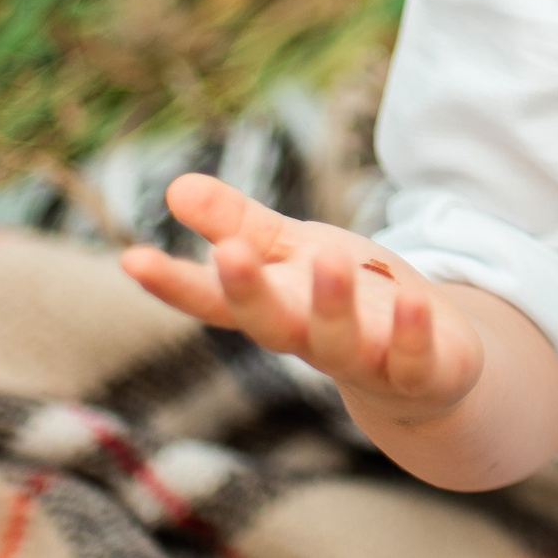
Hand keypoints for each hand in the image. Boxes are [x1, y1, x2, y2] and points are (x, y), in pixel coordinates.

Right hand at [120, 173, 484, 421]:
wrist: (427, 367)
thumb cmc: (349, 297)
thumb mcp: (295, 252)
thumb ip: (241, 224)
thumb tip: (175, 185)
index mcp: (276, 306)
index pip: (215, 299)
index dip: (173, 283)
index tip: (131, 257)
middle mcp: (311, 338)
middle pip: (271, 323)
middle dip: (249, 292)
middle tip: (228, 254)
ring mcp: (366, 359)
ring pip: (339, 341)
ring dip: (332, 304)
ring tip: (327, 258)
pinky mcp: (421, 371)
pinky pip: (413, 357)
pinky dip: (412, 331)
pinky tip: (412, 300)